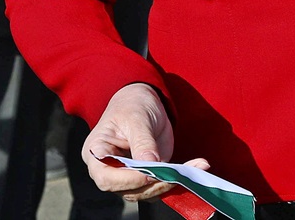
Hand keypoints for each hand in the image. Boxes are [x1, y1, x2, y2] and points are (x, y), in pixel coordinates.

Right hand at [83, 83, 209, 201]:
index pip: (106, 177)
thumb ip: (142, 142)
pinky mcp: (147, 176)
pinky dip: (178, 179)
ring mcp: (128, 176)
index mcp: (97, 152)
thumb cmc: (132, 105)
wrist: (144, 101)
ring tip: (195, 167)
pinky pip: (160, 185)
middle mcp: (109, 169)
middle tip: (176, 173)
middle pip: (127, 189)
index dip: (127, 180)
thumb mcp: (137, 118)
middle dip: (154, 184)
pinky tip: (197, 166)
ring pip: (146, 192)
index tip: (150, 173)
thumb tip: (150, 166)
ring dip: (170, 183)